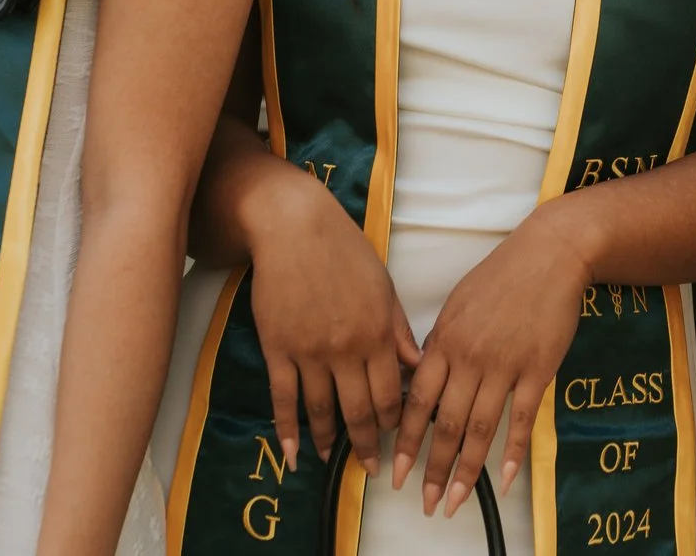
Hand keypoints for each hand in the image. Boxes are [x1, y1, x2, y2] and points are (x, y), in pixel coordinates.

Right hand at [246, 172, 418, 473]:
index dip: (393, 423)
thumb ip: (399, 330)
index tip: (395, 440)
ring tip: (333, 458)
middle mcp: (346, 349)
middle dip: (366, 444)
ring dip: (329, 439)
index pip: (390, 394)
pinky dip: (287, 429)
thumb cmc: (344, 252)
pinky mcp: (279, 348)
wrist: (295, 228)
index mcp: (378, 333)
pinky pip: (284, 397)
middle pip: (358, 410)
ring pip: (321, 409)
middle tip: (371, 468)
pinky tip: (292, 453)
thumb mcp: (383, 286)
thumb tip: (416, 367)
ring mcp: (310, 351)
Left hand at [392, 197, 597, 516]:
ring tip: (454, 501)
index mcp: (444, 341)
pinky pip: (522, 418)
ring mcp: (504, 365)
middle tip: (423, 502)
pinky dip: (512, 451)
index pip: (416, 401)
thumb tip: (420, 378)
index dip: (404, 441)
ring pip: (479, 428)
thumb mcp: (456, 304)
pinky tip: (503, 478)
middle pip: (445, 424)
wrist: (549, 254)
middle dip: (431, 468)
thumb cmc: (500, 276)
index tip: (394, 471)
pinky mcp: (537, 369)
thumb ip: (438, 344)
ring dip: (465, 470)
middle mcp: (469, 357)